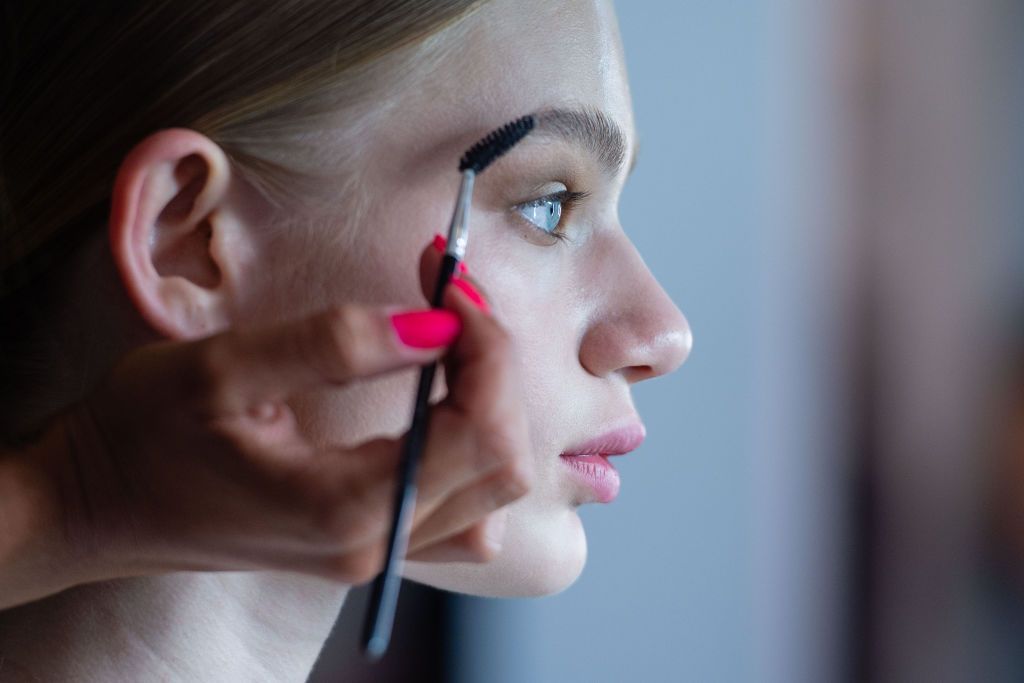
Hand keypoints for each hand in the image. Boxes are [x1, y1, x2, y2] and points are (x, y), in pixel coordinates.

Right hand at [2, 242, 531, 607]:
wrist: (94, 505)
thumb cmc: (139, 435)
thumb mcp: (221, 369)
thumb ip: (332, 345)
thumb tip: (433, 324)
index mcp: (346, 506)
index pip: (481, 431)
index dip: (485, 345)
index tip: (448, 282)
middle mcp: (377, 543)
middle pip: (504, 461)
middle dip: (495, 365)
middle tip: (450, 294)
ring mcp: (377, 552)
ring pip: (494, 487)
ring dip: (492, 402)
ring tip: (451, 336)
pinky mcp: (369, 543)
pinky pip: (463, 510)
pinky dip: (475, 448)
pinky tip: (444, 400)